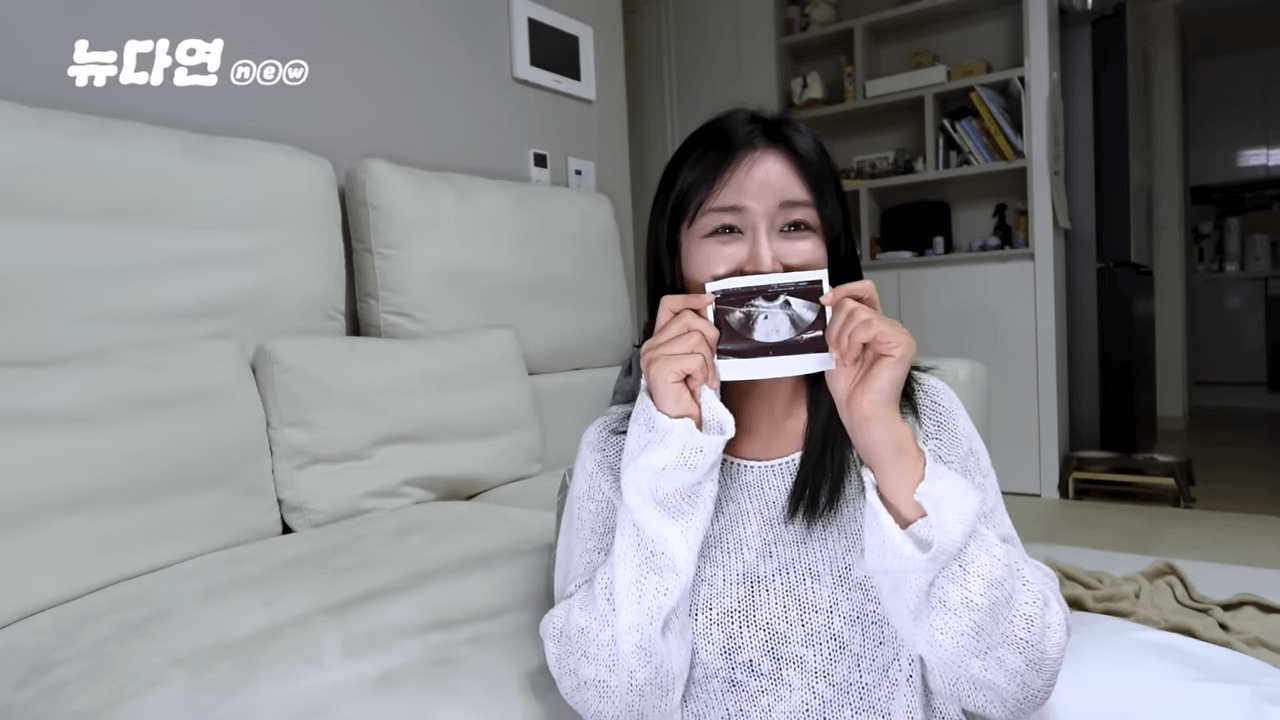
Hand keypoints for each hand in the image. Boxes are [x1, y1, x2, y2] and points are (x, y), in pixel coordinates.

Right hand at [639, 294, 719, 429]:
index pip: (669, 305)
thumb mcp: (696, 360)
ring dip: (707, 362)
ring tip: (700, 379)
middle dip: (709, 339)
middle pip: (689, 318)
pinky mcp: (659, 368)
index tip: (709, 301)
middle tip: (707, 364)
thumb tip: (711, 313)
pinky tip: (696, 387)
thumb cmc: (689, 397)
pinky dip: (703, 374)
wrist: (681, 427)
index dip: (690, 299)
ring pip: (696, 339)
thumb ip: (698, 337)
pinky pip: (696, 359)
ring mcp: (652, 357)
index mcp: (658, 341)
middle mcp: (651, 346)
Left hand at [820, 280, 924, 523]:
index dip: (843, 290)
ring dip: (841, 338)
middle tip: (835, 352)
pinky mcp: (901, 341)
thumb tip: (828, 296)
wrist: (860, 412)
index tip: (823, 300)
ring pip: (857, 313)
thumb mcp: (835, 346)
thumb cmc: (849, 387)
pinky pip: (868, 325)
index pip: (863, 291)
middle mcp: (887, 326)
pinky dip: (852, 342)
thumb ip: (836, 322)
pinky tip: (854, 359)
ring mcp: (896, 332)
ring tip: (845, 359)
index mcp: (873, 326)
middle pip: (853, 303)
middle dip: (834, 327)